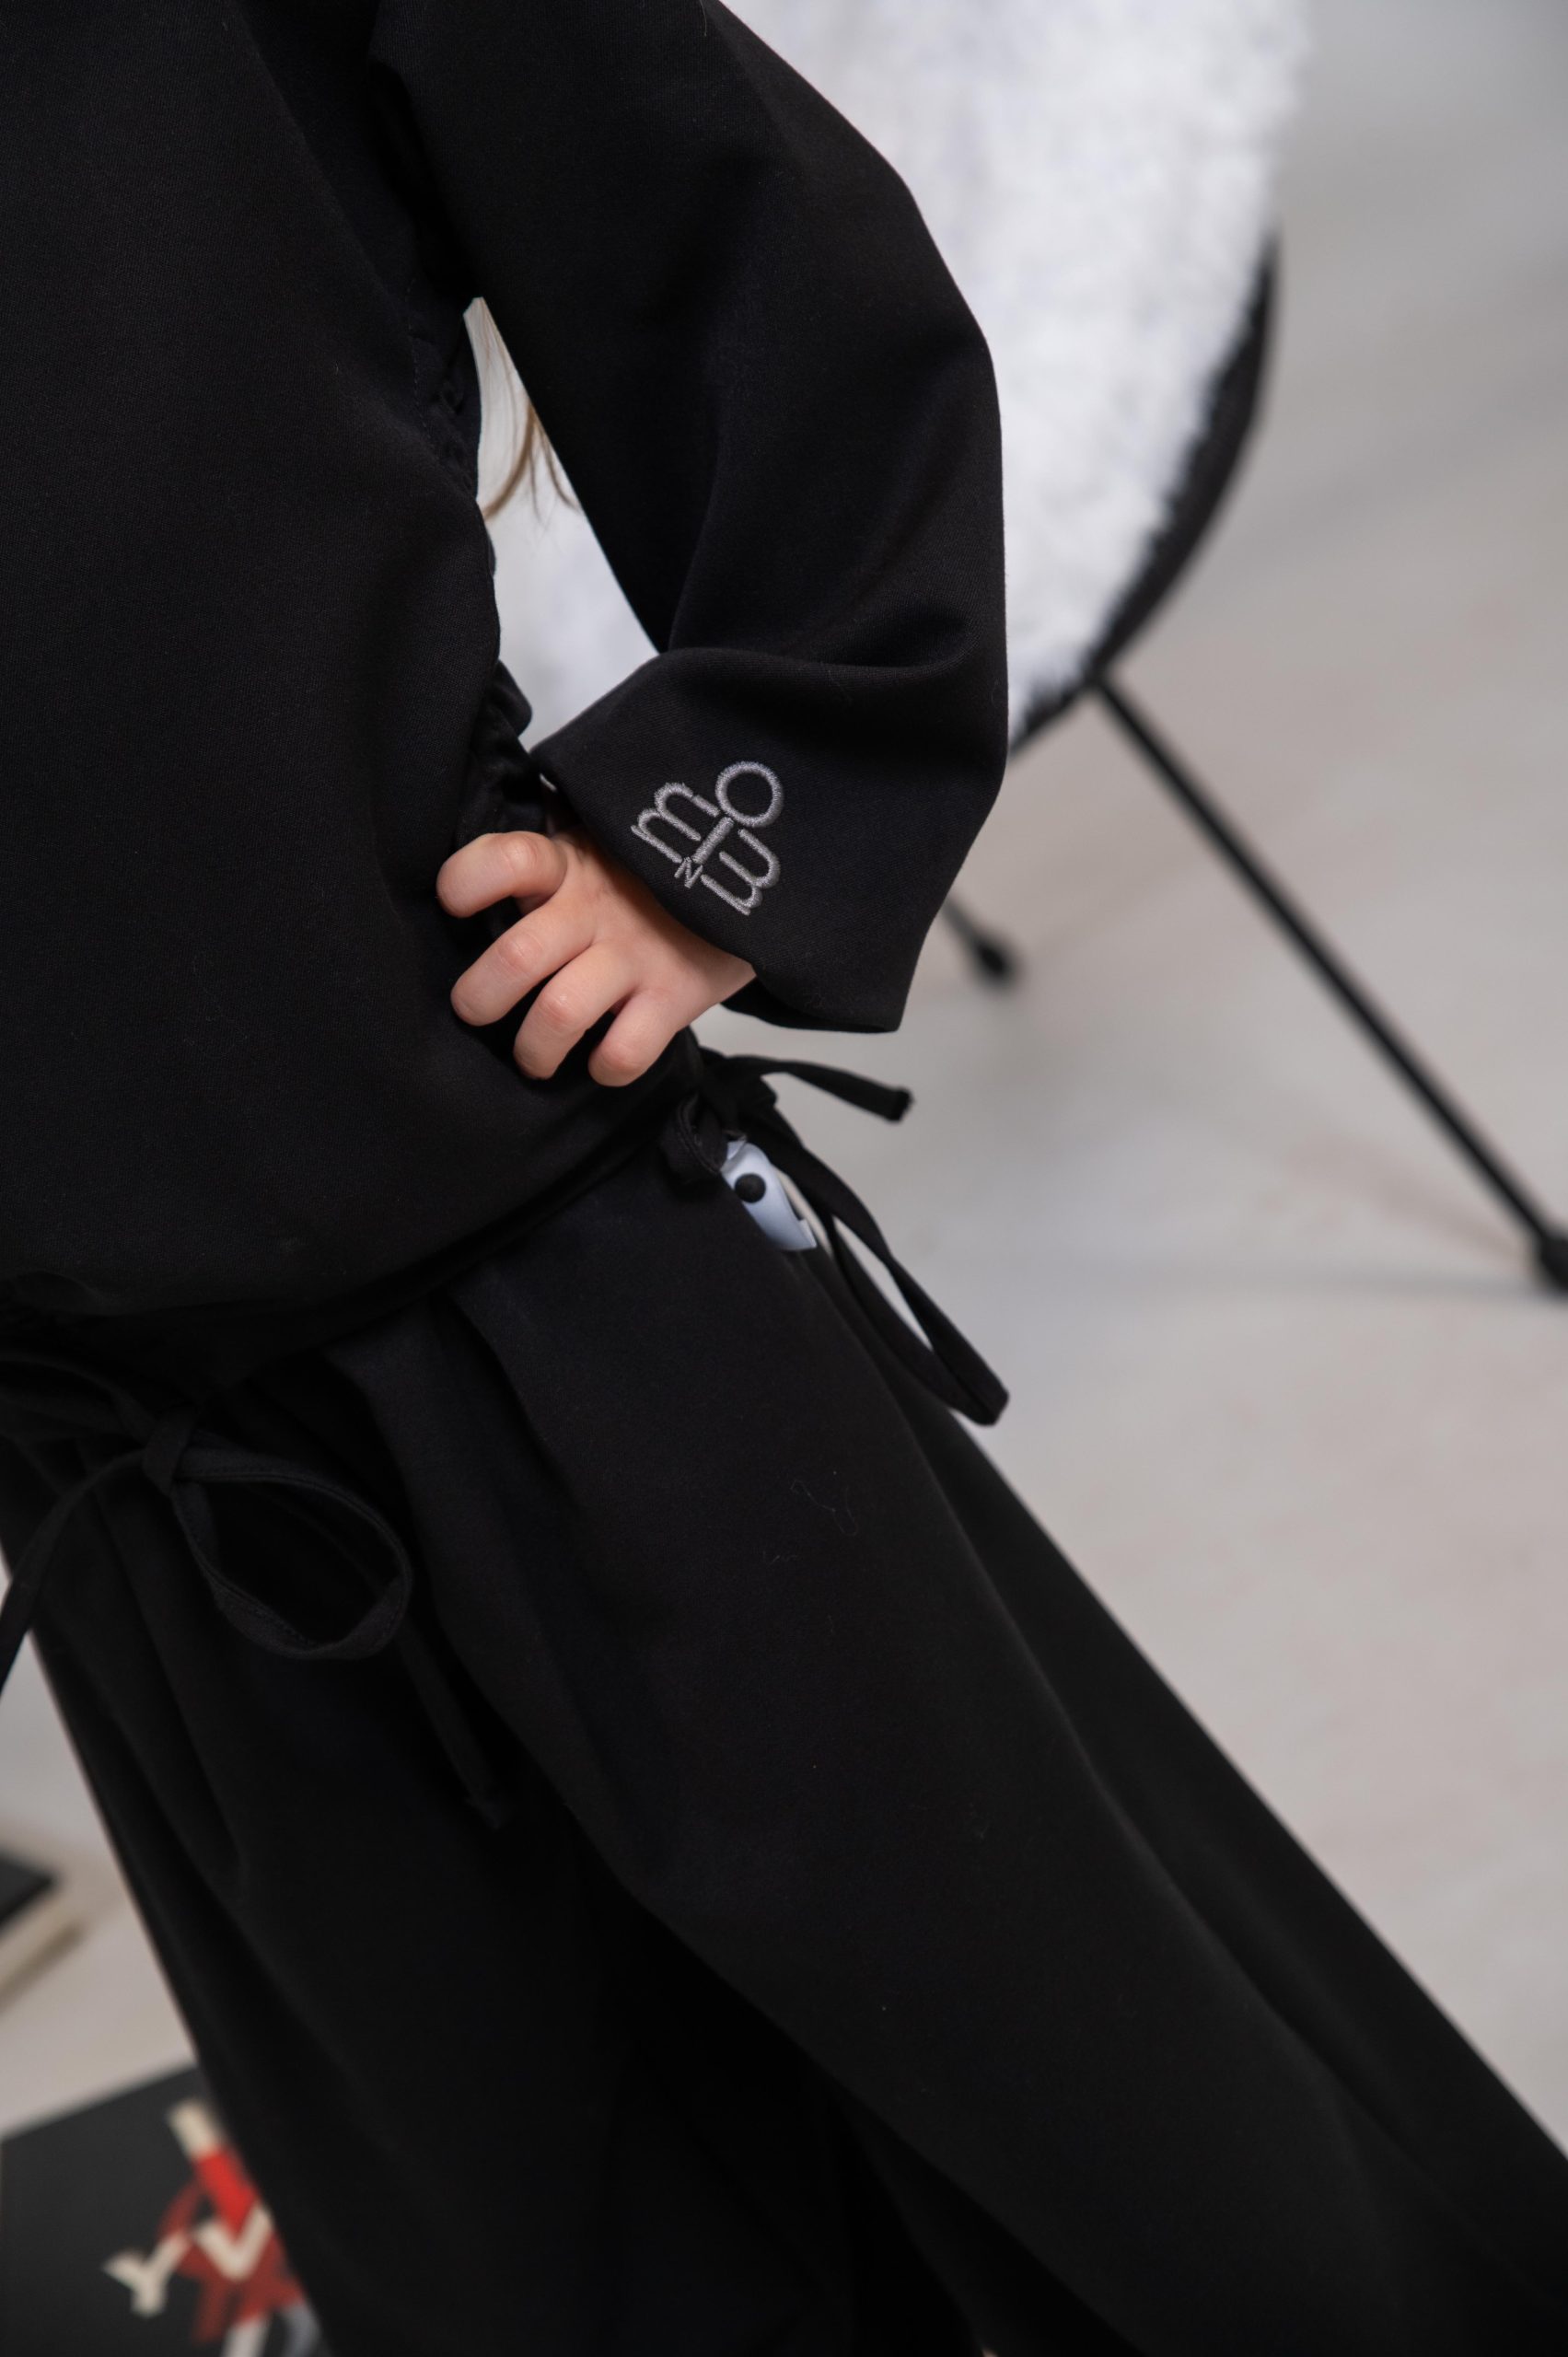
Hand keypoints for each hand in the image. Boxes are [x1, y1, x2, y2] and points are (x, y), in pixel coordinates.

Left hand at [437, 829, 754, 1085]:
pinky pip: (624, 1052)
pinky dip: (604, 1069)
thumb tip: (480, 858)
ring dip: (533, 1050)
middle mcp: (595, 909)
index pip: (508, 860)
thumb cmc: (647, 878)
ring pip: (559, 1014)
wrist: (752, 881)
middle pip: (517, 956)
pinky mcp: (674, 997)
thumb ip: (547, 851)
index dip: (468, 881)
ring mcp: (635, 955)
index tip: (456, 904)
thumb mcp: (598, 844)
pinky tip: (600, 1061)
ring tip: (534, 1058)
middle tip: (477, 1013)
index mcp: (568, 864)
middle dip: (479, 999)